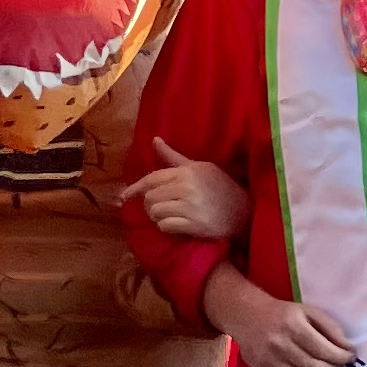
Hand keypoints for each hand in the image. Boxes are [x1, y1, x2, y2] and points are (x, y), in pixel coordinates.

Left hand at [116, 134, 250, 242]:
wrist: (244, 212)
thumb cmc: (220, 188)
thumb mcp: (199, 168)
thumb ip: (174, 158)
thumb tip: (154, 140)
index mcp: (187, 172)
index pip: (152, 179)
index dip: (134, 188)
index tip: (123, 197)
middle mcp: (187, 187)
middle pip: (150, 197)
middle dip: (150, 205)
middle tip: (160, 207)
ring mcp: (191, 207)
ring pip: (156, 212)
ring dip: (157, 217)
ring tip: (168, 216)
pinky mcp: (194, 224)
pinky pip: (165, 226)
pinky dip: (166, 227)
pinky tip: (176, 225)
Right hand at [206, 267, 360, 366]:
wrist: (246, 316)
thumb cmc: (282, 313)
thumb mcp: (308, 311)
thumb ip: (331, 328)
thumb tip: (348, 348)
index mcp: (294, 327)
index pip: (325, 350)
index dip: (342, 357)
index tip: (350, 357)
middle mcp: (280, 346)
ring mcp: (269, 362)